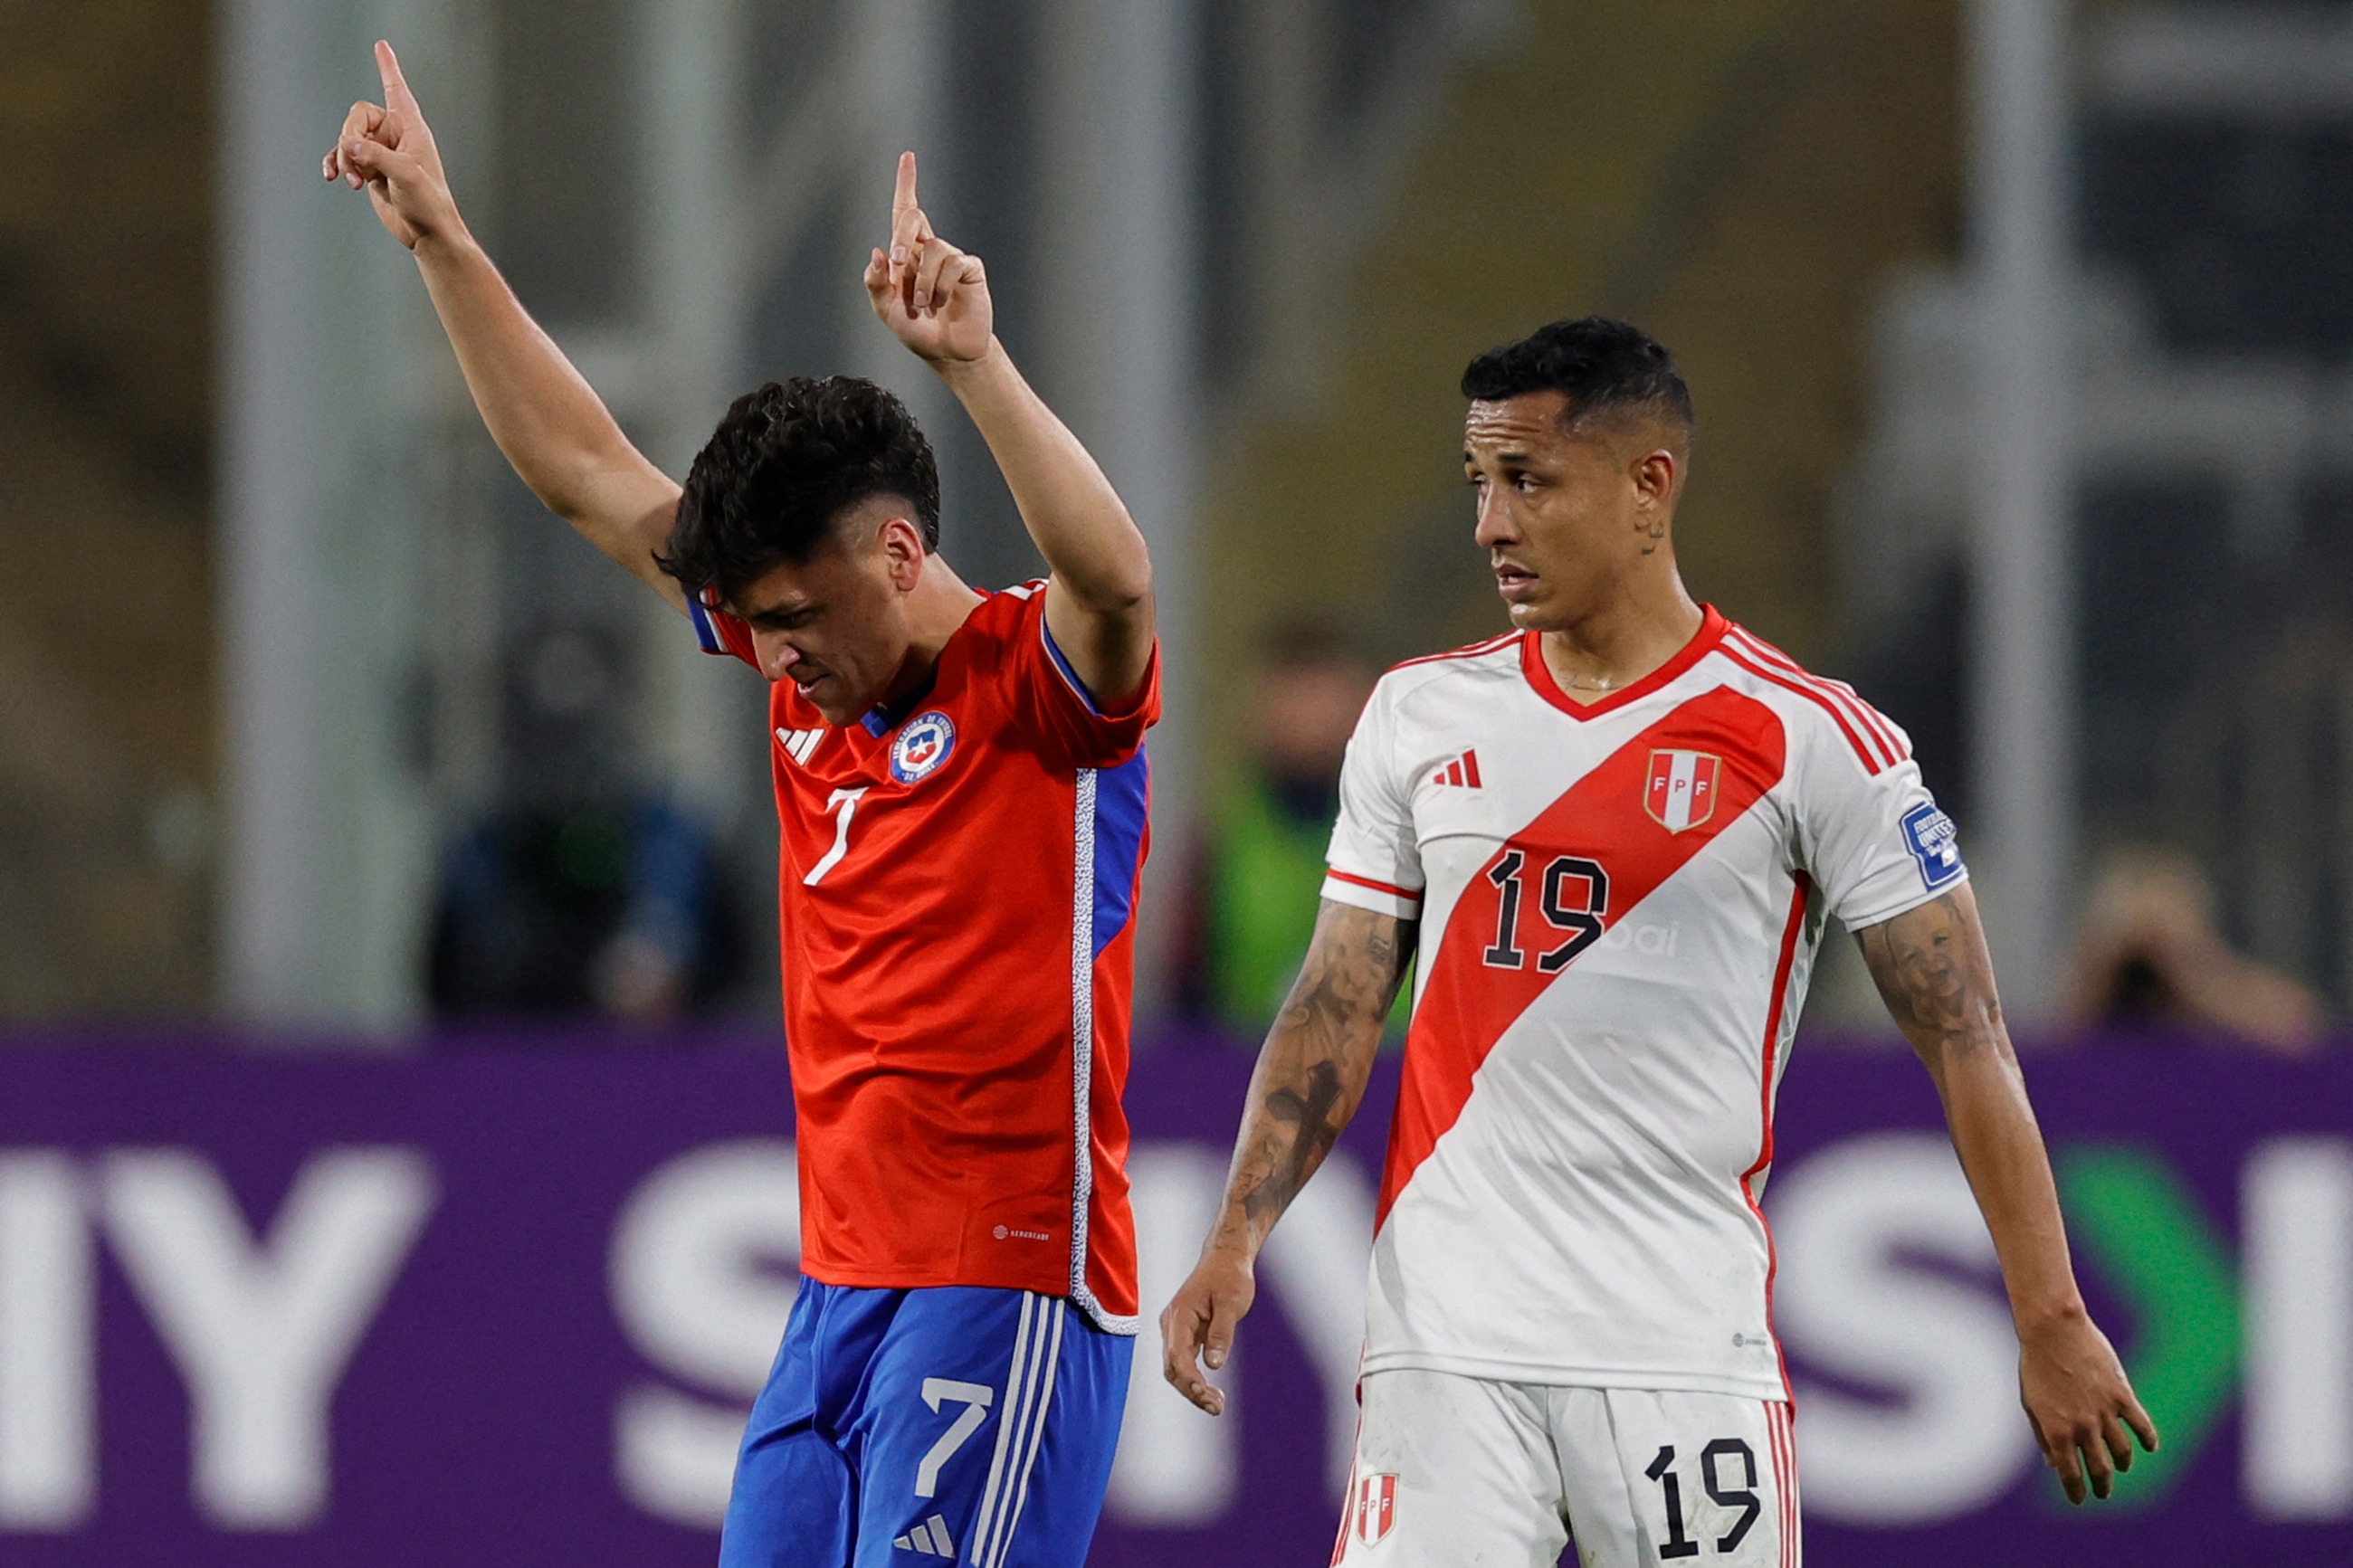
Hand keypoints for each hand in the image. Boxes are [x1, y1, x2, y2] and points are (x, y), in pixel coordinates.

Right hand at [321, 40, 460, 250]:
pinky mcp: (370, 168)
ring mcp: (381, 151)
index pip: (396, 90)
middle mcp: (395, 135)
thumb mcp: (406, 176)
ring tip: (354, 182)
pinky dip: (336, 164)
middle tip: (356, 168)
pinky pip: (343, 156)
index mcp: (411, 128)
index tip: (381, 45)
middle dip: (349, 140)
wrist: (427, 232)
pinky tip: (332, 176)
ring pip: (347, 138)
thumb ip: (376, 156)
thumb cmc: (428, 203)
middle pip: (357, 117)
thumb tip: (348, 145)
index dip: (388, 67)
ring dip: (344, 158)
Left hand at [863, 152, 992, 363]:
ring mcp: (951, 259)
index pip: (905, 212)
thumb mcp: (886, 310)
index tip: (908, 157)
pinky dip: (940, 286)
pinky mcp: (970, 270)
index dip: (906, 183)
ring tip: (923, 305)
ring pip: (933, 250)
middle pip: (914, 218)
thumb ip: (876, 283)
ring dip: (922, 282)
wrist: (949, 353)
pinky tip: (942, 302)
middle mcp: (929, 250)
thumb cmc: (918, 330)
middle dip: (903, 235)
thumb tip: (877, 252)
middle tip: (897, 261)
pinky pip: (953, 265)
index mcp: (907, 254)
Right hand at [1159, 1248, 1255, 1415]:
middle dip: (1191, 1390)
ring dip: (1193, 1389)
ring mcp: (1177, 1330)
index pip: (1177, 1355)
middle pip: (1172, 1367)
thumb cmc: (1229, 1275)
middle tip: (1216, 1407)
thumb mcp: (1231, 1302)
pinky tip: (1212, 1392)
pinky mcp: (1186, 1334)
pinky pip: (1184, 1362)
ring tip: (1217, 1405)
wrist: (1226, 1257)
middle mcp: (1172, 1324)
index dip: (1189, 1378)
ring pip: (1176, 1368)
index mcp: (1179, 1314)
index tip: (1206, 1394)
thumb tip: (1214, 1365)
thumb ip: (1221, 1333)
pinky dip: (1196, 1379)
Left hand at [2017, 1305, 2158, 1503]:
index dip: (2076, 1491)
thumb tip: (2052, 1463)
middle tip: (2103, 1493)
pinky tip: (2149, 1447)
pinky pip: (2141, 1424)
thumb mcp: (2031, 1403)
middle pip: (2100, 1468)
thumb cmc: (2036, 1365)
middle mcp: (2082, 1426)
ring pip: (2122, 1450)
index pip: (2070, 1474)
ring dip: (2122, 1463)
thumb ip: (2043, 1434)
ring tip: (2120, 1466)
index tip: (2080, 1499)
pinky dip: (2148, 1439)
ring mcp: (2104, 1411)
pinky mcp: (2122, 1395)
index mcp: (2056, 1431)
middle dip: (2102, 1486)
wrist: (2053, 1331)